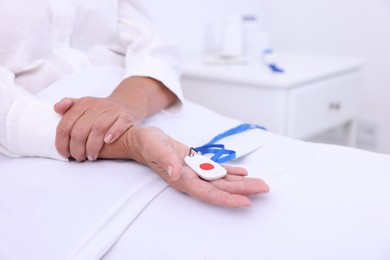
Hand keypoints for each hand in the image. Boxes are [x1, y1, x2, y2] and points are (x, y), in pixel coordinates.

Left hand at [54, 96, 134, 160]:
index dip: (62, 143)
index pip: (65, 125)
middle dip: (77, 148)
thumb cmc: (100, 111)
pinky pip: (120, 124)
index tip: (65, 154)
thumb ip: (68, 108)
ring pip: (98, 128)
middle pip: (80, 130)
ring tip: (91, 156)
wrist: (126, 104)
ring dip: (92, 146)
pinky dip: (113, 133)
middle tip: (79, 158)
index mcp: (83, 104)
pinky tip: (107, 142)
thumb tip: (56, 108)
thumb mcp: (83, 106)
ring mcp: (113, 110)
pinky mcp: (127, 116)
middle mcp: (97, 105)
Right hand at [125, 126, 269, 207]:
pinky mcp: (197, 163)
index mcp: (182, 179)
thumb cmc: (147, 143)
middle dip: (243, 190)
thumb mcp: (154, 146)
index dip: (226, 199)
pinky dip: (231, 172)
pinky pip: (217, 170)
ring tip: (261, 183)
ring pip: (222, 180)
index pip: (207, 193)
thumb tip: (175, 173)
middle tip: (264, 189)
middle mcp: (191, 178)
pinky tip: (244, 173)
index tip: (246, 202)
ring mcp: (195, 172)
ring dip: (242, 183)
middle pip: (220, 188)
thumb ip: (165, 159)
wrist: (144, 140)